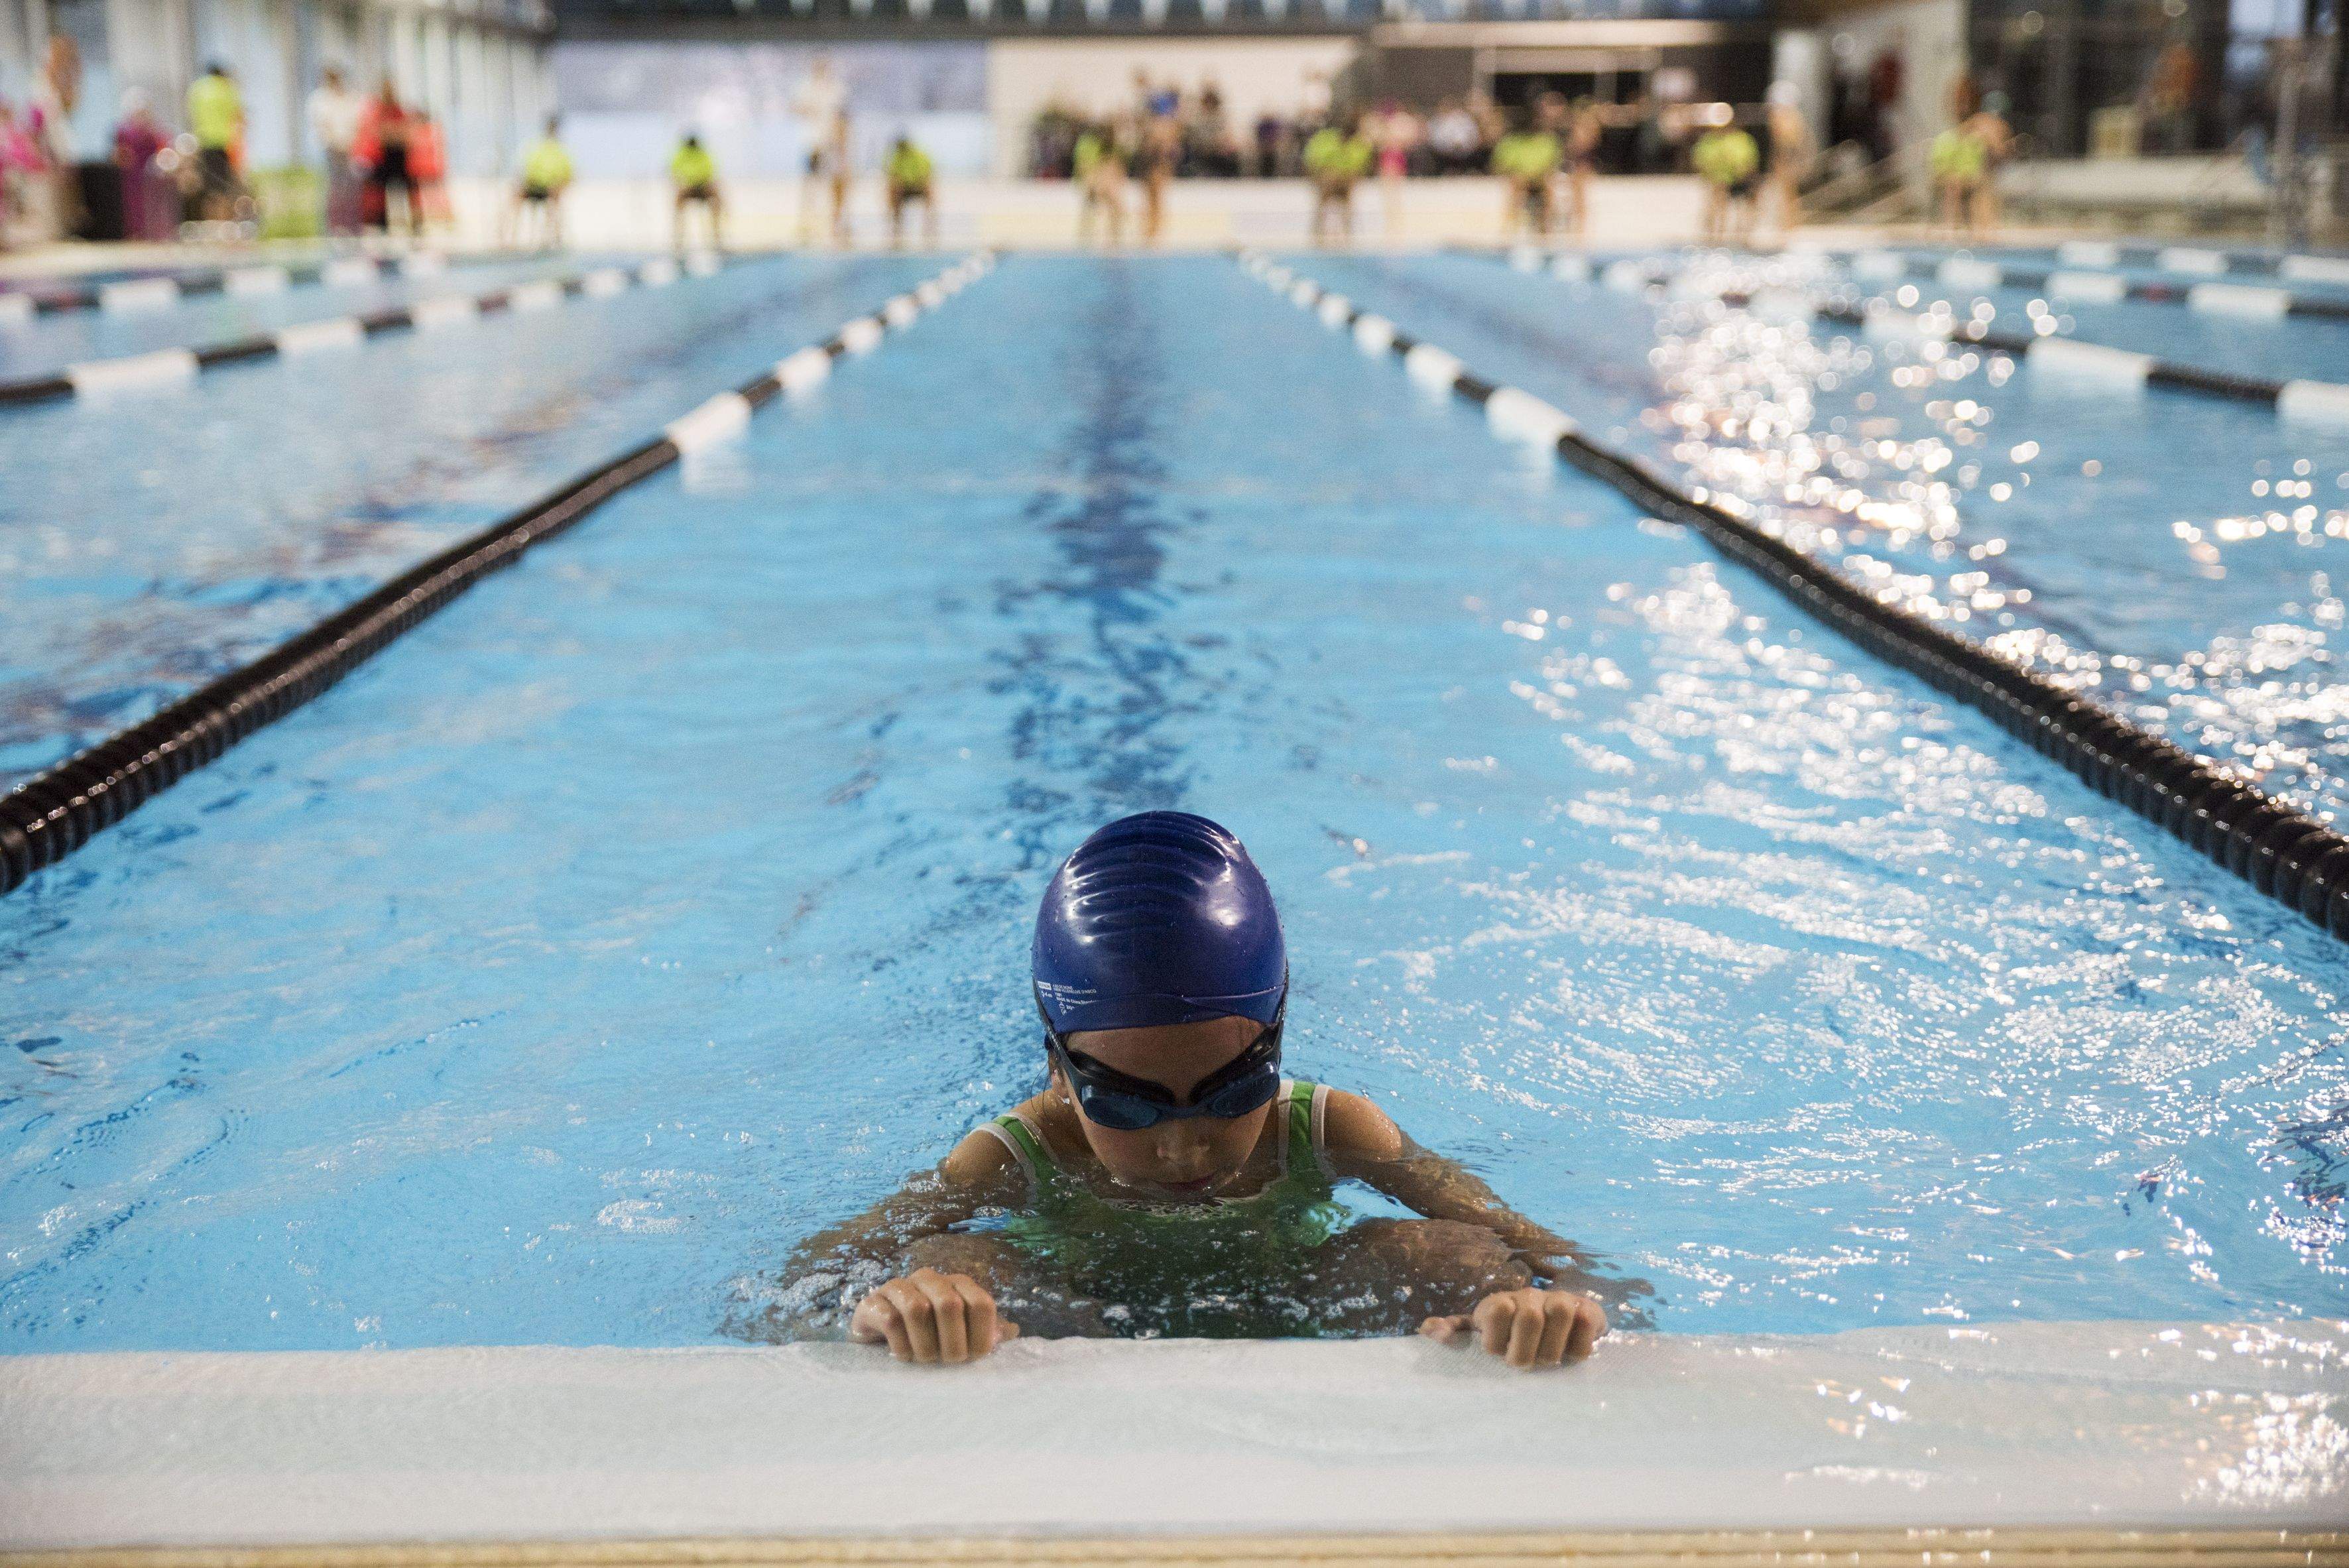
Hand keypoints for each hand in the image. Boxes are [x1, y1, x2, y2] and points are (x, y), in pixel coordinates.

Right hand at [849, 1267, 1020, 1364]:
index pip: (980, 1303)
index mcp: (956, 1284)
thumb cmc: (930, 1337)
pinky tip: (903, 1357)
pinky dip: (901, 1345)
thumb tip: (1014, 1331)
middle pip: (949, 1304)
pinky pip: (890, 1320)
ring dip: (925, 1344)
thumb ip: (988, 1332)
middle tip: (949, 1362)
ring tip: (926, 1361)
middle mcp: (929, 1279)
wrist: (881, 1337)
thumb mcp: (962, 1334)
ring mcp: (899, 1287)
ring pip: (917, 1309)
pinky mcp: (872, 1303)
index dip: (982, 1335)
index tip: (975, 1358)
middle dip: (953, 1342)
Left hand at [1418, 1287, 1604, 1368]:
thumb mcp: (1479, 1333)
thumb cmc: (1508, 1336)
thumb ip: (1454, 1331)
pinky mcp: (1588, 1309)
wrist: (1557, 1324)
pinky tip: (1572, 1355)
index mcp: (1501, 1302)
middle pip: (1529, 1316)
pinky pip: (1587, 1321)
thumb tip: (1427, 1330)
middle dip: (1525, 1350)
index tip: (1498, 1355)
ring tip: (1548, 1362)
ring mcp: (1561, 1300)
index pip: (1496, 1309)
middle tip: (1524, 1365)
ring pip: (1559, 1312)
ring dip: (1553, 1347)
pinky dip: (1580, 1344)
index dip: (1496, 1339)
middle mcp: (1530, 1297)